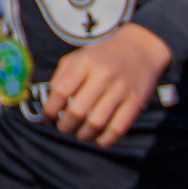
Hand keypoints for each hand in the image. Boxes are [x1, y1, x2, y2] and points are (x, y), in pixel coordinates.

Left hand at [42, 23, 171, 146]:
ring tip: (79, 135)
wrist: (139, 49)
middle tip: (63, 128)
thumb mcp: (77, 57)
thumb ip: (60, 77)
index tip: (47, 118)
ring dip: (83, 135)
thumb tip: (48, 102)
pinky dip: (105, 140)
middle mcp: (102, 76)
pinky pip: (118, 128)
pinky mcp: (136, 102)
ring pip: (96, 123)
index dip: (49, 110)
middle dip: (65, 126)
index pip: (60, 92)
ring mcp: (121, 90)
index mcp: (84, 64)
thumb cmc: (101, 56)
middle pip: (77, 111)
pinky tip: (98, 140)